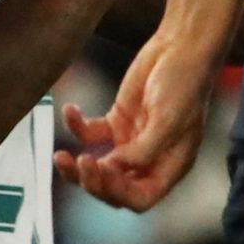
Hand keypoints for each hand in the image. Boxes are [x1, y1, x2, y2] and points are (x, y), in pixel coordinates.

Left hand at [53, 21, 219, 210]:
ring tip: (59, 156)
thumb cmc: (184, 83)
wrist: (181, 45)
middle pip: (115, 188)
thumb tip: (115, 168)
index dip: (117, 193)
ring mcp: (131, 143)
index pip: (140, 198)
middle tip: (80, 162)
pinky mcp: (116, 123)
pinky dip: (77, 127)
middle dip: (93, 181)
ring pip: (98, 168)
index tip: (101, 170)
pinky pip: (91, 135)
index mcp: (169, 166)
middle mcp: (150, 160)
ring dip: (77, 167)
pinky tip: (70, 110)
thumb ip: (143, 150)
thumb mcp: (168, 119)